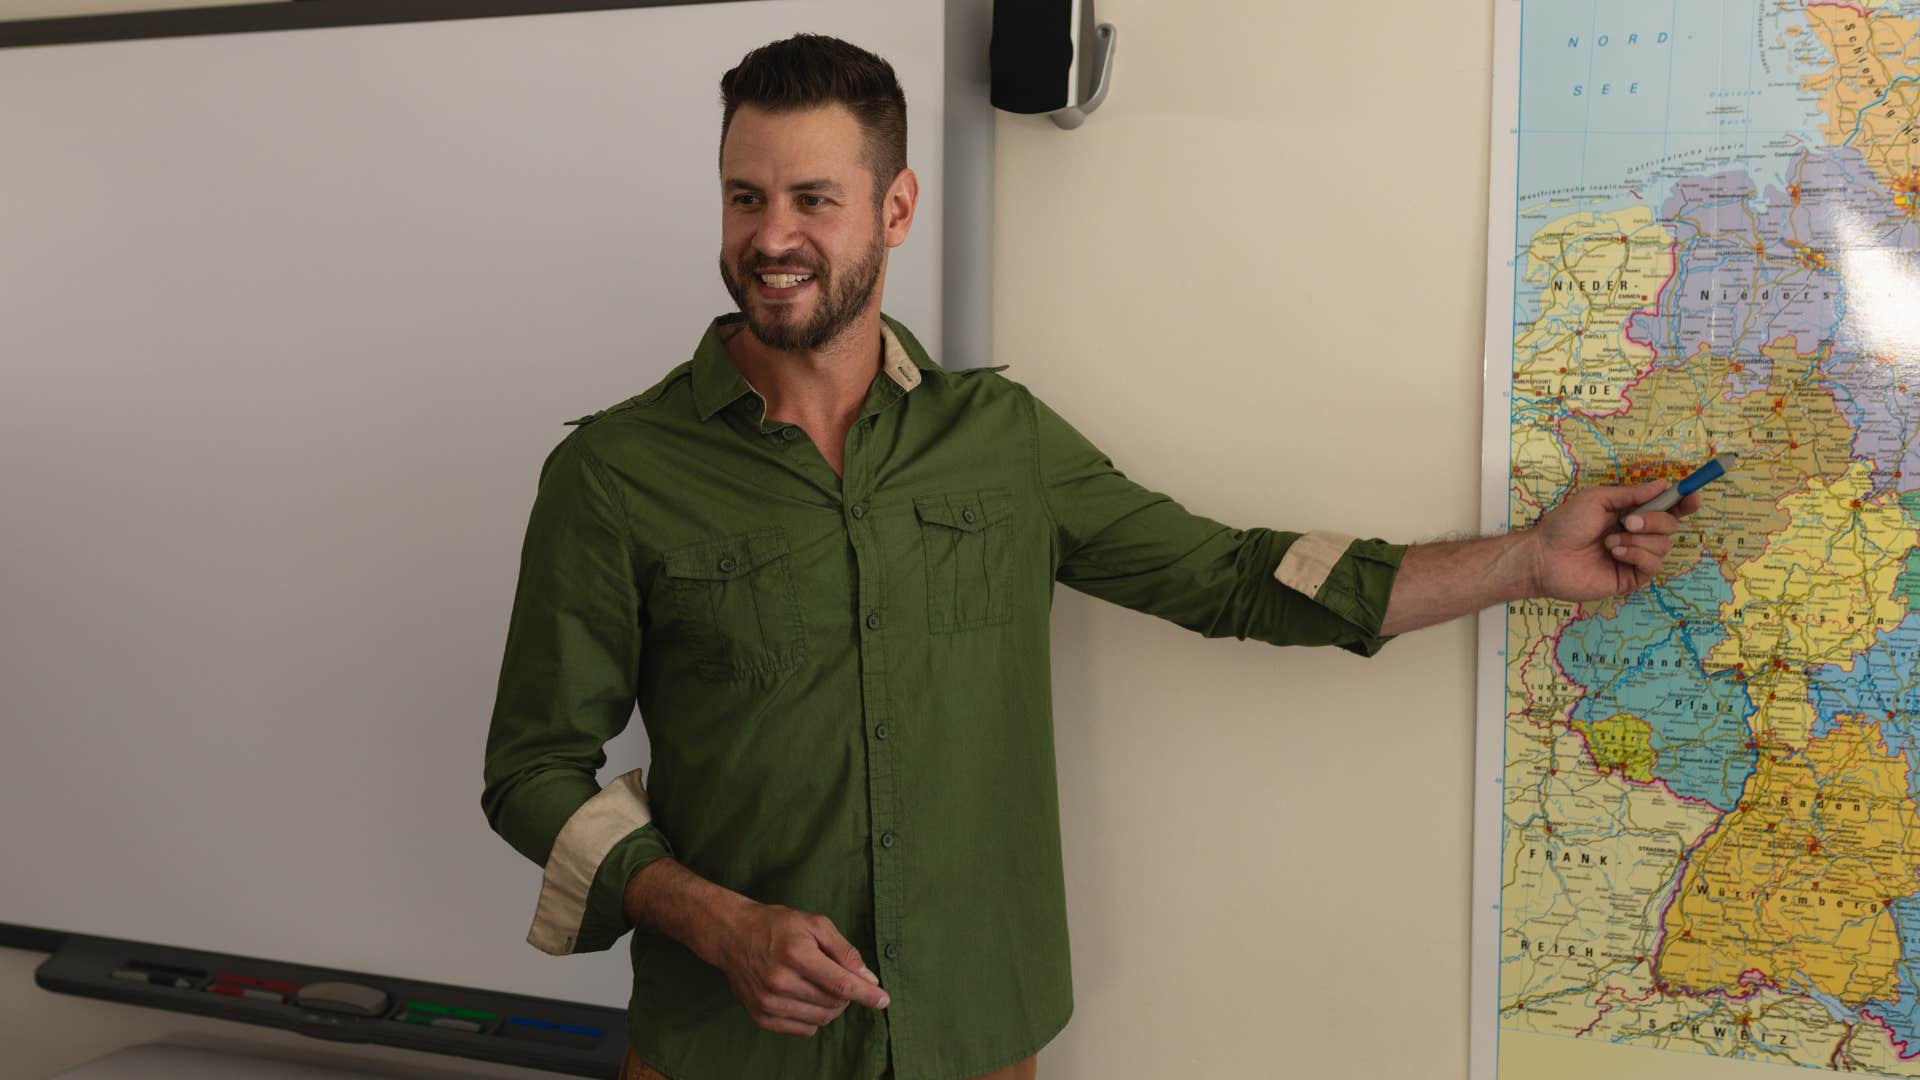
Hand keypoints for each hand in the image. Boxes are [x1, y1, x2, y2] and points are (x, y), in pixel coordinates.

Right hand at [715, 902, 889, 1037]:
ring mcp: (768, 1002)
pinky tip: (807, 998)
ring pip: (820, 1019)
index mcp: (796, 955)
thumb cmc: (778, 926)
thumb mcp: (815, 924)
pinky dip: (814, 1018)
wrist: (734, 936)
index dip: (867, 994)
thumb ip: (845, 951)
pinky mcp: (760, 1016)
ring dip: (832, 1007)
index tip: (884, 1000)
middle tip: (841, 978)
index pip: (840, 983)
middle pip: (833, 1002)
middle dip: (847, 994)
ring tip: (823, 986)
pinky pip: (803, 1030)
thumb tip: (869, 978)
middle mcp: (780, 981)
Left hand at [1525, 479, 1700, 601]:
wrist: (1545, 556)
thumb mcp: (1598, 499)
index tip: (1693, 497)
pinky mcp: (1631, 578)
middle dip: (1654, 521)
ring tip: (1609, 542)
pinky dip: (1637, 555)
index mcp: (1630, 513)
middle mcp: (1637, 535)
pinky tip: (1616, 553)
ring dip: (1638, 540)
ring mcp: (1635, 557)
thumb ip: (1632, 494)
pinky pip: (1653, 566)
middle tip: (1627, 522)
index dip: (1684, 502)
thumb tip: (1664, 483)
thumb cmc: (1565, 525)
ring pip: (1664, 546)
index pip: (1667, 508)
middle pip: (1671, 526)